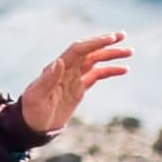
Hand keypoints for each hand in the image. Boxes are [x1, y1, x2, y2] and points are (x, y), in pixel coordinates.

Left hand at [13, 32, 132, 137]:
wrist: (31, 125)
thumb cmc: (31, 110)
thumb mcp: (37, 96)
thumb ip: (48, 79)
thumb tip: (60, 61)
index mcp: (57, 68)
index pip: (78, 50)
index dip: (94, 43)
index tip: (111, 39)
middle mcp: (66, 70)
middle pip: (88, 52)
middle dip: (105, 43)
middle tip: (123, 36)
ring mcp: (73, 78)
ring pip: (95, 61)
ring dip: (111, 55)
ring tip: (129, 52)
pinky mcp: (78, 89)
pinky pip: (96, 75)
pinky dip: (109, 71)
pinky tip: (123, 69)